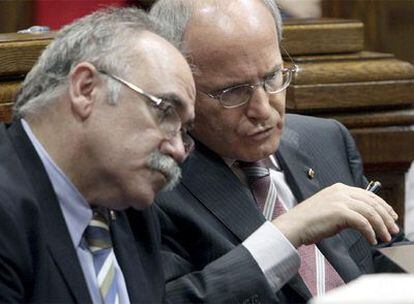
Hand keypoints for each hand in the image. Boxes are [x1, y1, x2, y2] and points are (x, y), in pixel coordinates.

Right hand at [272, 183, 398, 247]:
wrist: (295, 224)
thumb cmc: (309, 220)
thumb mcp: (330, 208)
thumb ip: (346, 209)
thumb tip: (364, 219)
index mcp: (338, 188)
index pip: (368, 195)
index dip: (383, 206)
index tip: (390, 216)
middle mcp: (340, 191)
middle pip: (372, 202)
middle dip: (386, 217)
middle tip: (393, 229)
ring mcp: (340, 200)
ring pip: (370, 212)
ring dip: (381, 226)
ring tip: (385, 237)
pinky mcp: (339, 211)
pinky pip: (362, 222)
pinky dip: (370, 232)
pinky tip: (371, 240)